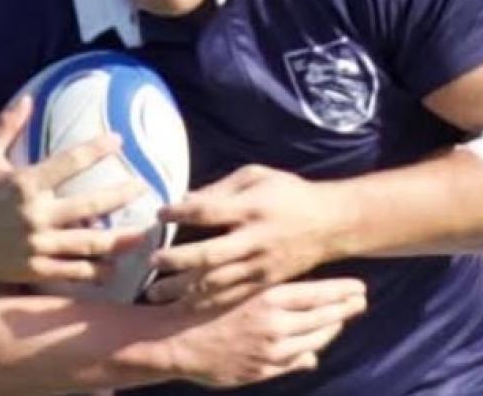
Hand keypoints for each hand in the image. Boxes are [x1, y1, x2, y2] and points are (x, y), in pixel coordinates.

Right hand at [0, 95, 147, 283]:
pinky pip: (72, 272)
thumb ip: (5, 126)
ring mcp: (36, 245)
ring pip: (88, 243)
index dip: (97, 148)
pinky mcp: (34, 271)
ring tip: (142, 235)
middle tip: (145, 187)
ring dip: (119, 240)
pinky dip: (96, 271)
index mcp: (25, 183)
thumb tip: (27, 97)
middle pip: (91, 205)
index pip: (70, 161)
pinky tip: (114, 268)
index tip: (119, 140)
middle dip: (122, 195)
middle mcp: (34, 215)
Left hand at [149, 165, 345, 308]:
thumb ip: (221, 188)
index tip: (160, 214)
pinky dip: (205, 303)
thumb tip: (185, 200)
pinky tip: (183, 306)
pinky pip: (231, 297)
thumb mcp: (257, 176)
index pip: (207, 212)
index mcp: (250, 208)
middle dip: (176, 260)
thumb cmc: (289, 193)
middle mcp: (254, 239)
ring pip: (216, 283)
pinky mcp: (265, 282)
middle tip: (151, 261)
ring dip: (183, 289)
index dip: (180, 213)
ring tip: (155, 293)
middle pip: (208, 254)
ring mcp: (260, 265)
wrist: (331, 223)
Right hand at [168, 277, 367, 387]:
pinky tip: (315, 347)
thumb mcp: (239, 291)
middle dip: (344, 308)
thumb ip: (271, 292)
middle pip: (322, 316)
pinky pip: (294, 361)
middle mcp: (276, 324)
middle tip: (361, 301)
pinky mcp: (263, 369)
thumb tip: (294, 271)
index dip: (342, 291)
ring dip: (331, 329)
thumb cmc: (204, 306)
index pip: (318, 293)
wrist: (176, 339)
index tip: (360, 287)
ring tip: (342, 319)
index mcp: (269, 298)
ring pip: (313, 339)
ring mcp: (271, 350)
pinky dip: (308, 352)